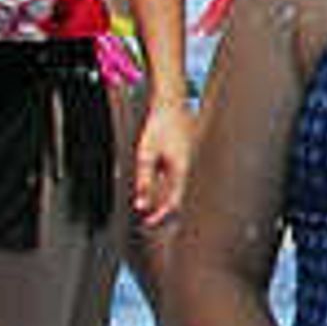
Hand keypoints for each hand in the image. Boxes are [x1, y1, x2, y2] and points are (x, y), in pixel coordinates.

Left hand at [129, 104, 191, 226]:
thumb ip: (144, 179)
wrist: (171, 103)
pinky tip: (153, 181)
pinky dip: (163, 183)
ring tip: (147, 201)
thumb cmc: (160, 125)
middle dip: (161, 209)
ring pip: (173, 185)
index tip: (148, 223)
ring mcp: (183, 160)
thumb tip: (141, 201)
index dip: (160, 215)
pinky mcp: (180, 154)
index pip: (172, 202)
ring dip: (161, 196)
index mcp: (180, 170)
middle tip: (147, 219)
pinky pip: (172, 174)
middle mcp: (185, 167)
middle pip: (175, 196)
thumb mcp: (146, 153)